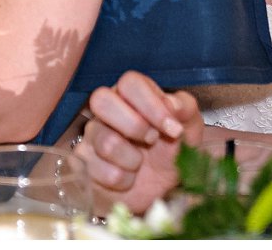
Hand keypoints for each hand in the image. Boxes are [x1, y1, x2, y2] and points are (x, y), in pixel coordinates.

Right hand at [78, 71, 204, 215]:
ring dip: (132, 159)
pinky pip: (98, 170)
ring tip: (140, 164)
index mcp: (132, 93)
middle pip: (101, 100)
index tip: (172, 128)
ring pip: (105, 141)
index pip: (130, 83)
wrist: (159, 189)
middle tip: (152, 140)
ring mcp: (91, 134)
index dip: (151, 105)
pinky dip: (122, 180)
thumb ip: (184, 108)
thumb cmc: (171, 150)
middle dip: (134, 126)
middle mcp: (107, 108)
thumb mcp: (188, 127)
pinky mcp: (83, 161)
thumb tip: (171, 105)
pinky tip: (128, 178)